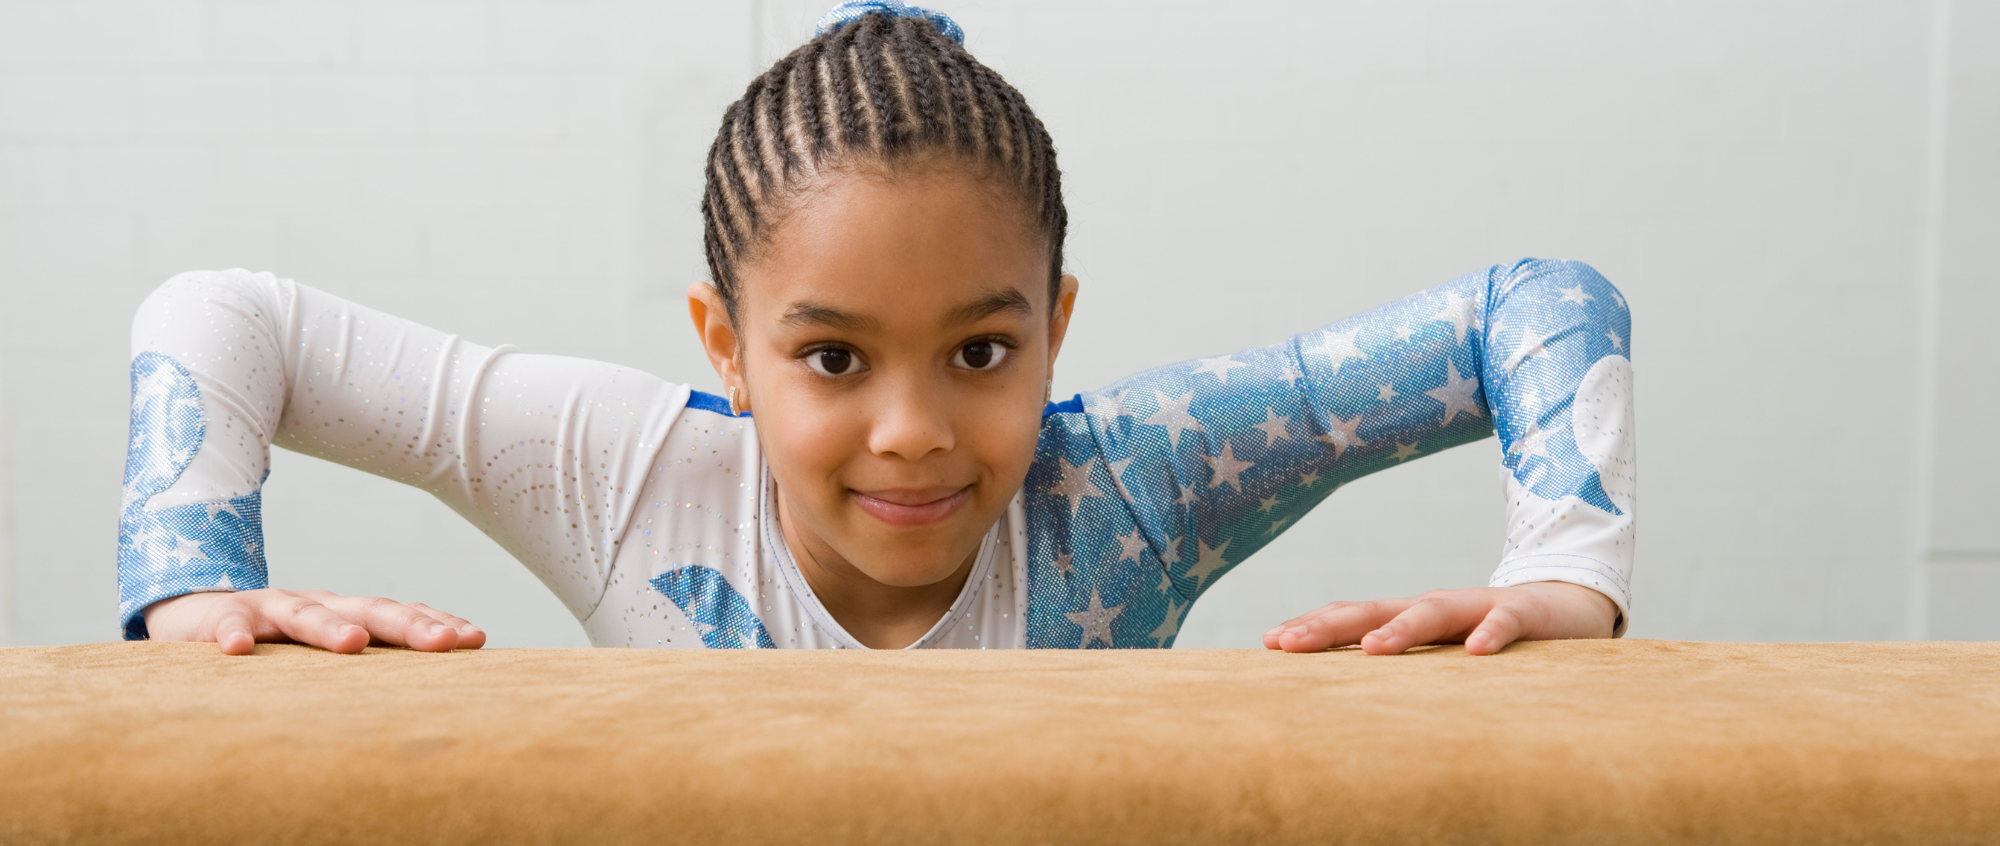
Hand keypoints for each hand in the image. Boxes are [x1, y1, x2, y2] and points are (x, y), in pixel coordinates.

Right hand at [141, 589, 485, 654]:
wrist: (198, 615)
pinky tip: (237, 651)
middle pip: (369, 609)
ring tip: (353, 644)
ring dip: (330, 628)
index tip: (475, 640)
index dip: (437, 624)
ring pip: (305, 614)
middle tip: (443, 643)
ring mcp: (272, 607)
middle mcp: (320, 604)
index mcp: (349, 614)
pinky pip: (229, 624)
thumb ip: (370, 664)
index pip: (401, 614)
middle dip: (409, 625)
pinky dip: (233, 634)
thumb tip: (433, 693)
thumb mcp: (326, 651)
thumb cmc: (278, 643)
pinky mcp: (222, 617)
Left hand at [1261, 581, 1617, 654]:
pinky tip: (1477, 653)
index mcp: (1408, 619)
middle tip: (1290, 644)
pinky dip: (1492, 634)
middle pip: (1375, 610)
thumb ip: (1400, 671)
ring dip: (1402, 630)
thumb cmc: (1489, 636)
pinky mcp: (1524, 613)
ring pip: (1433, 612)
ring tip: (1373, 650)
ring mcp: (1477, 606)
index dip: (1313, 627)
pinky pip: (1505, 621)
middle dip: (1329, 626)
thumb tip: (1343, 702)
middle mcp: (1434, 608)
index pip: (1352, 618)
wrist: (1566, 606)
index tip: (1270, 643)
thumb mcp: (1438, 655)